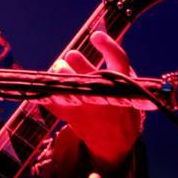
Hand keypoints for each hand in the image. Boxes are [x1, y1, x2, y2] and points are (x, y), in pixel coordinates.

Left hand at [42, 31, 142, 170]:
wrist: (116, 142)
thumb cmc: (121, 105)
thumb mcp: (129, 86)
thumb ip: (116, 65)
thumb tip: (97, 38)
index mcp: (123, 86)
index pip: (118, 61)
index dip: (107, 45)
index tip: (96, 35)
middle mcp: (104, 97)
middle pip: (86, 75)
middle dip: (76, 62)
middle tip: (71, 55)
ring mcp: (86, 108)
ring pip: (66, 86)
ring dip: (59, 73)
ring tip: (59, 66)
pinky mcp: (71, 117)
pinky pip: (53, 99)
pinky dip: (49, 89)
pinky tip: (50, 83)